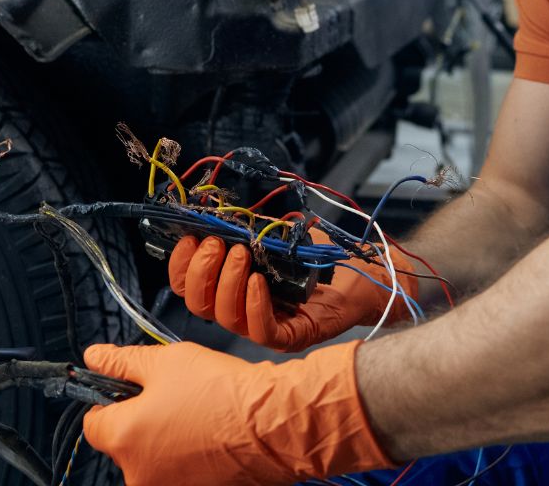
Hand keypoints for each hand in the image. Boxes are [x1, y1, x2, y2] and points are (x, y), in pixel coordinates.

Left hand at [80, 340, 394, 485]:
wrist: (273, 424)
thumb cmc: (222, 392)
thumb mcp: (165, 361)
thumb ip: (122, 362)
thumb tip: (94, 357)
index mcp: (123, 438)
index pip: (93, 422)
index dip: (110, 400)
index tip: (131, 388)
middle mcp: (138, 474)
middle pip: (124, 444)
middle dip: (141, 421)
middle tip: (172, 395)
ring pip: (154, 460)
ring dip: (166, 440)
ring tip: (198, 415)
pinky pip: (181, 474)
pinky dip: (190, 457)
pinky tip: (212, 436)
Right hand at [170, 231, 411, 350]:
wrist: (366, 271)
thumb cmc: (322, 256)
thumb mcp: (277, 235)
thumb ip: (248, 228)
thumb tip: (217, 211)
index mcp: (233, 289)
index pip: (190, 288)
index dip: (182, 265)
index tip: (188, 237)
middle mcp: (244, 311)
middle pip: (200, 306)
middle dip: (201, 272)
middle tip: (215, 244)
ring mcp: (267, 327)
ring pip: (226, 319)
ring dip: (227, 283)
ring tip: (241, 254)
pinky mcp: (293, 337)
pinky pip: (262, 332)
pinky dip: (254, 307)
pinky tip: (257, 282)